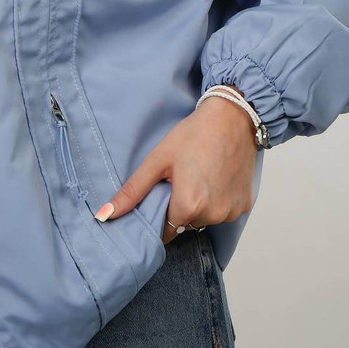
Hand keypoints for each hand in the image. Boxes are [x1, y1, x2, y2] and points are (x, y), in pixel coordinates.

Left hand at [93, 86, 258, 243]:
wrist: (233, 116)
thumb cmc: (194, 134)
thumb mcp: (158, 160)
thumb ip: (132, 191)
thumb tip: (103, 216)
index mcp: (188, 206)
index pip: (165, 230)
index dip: (161, 213)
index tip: (164, 193)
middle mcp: (212, 215)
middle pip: (185, 225)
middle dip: (180, 208)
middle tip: (182, 178)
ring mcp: (231, 212)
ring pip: (204, 219)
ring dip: (199, 206)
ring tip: (199, 176)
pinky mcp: (244, 205)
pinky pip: (223, 212)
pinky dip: (218, 201)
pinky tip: (216, 178)